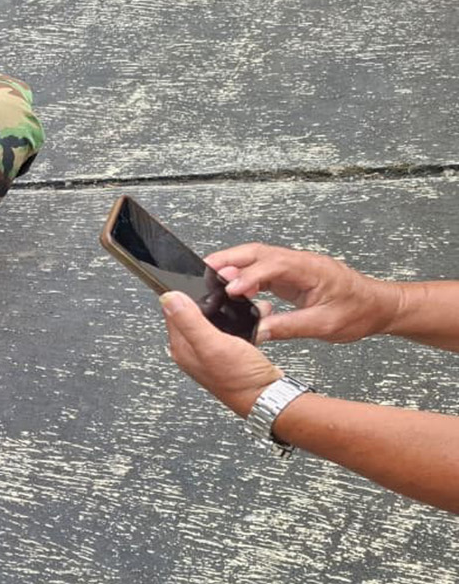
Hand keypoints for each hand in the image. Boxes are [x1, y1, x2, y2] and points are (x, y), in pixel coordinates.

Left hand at [161, 291, 282, 415]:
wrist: (267, 396)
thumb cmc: (239, 378)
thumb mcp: (212, 344)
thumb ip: (189, 320)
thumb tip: (168, 298)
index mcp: (181, 347)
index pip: (172, 311)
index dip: (185, 294)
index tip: (203, 286)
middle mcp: (193, 350)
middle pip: (194, 313)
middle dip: (212, 300)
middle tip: (227, 294)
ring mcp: (211, 351)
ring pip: (215, 319)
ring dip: (229, 309)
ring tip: (241, 306)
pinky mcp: (229, 352)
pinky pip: (230, 328)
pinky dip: (240, 321)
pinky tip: (250, 320)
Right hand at [206, 243, 399, 343]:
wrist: (378, 306)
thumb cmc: (359, 311)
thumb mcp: (325, 325)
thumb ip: (288, 327)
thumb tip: (257, 331)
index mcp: (312, 270)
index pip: (273, 266)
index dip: (249, 276)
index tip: (231, 289)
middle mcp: (301, 262)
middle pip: (258, 252)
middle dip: (229, 259)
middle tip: (205, 270)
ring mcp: (295, 267)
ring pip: (257, 258)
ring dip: (233, 264)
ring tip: (211, 276)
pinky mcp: (291, 275)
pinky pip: (262, 269)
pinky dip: (243, 275)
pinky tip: (232, 286)